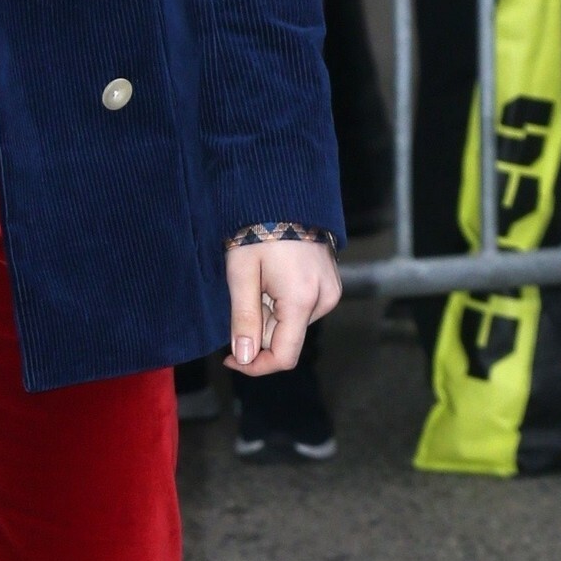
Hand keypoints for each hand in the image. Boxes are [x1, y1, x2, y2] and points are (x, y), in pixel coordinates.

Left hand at [224, 240, 341, 377]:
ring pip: (293, 324)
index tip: (229, 358)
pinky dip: (283, 303)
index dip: (256, 365)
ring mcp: (331, 292)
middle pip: (286, 339)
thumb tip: (243, 358)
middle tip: (243, 294)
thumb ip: (243, 318)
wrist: (284, 195)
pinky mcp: (331, 284)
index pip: (284, 356)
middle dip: (259, 329)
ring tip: (259, 280)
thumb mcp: (241, 274)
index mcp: (302, 300)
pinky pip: (302, 308)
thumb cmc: (257, 231)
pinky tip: (273, 278)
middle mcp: (324, 301)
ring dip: (270, 315)